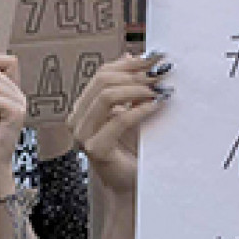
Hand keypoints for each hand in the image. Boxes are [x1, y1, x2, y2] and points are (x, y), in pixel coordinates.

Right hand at [71, 54, 168, 198]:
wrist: (132, 184)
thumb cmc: (132, 150)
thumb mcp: (133, 110)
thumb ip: (130, 87)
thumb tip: (133, 54)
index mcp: (84, 106)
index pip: (103, 73)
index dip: (130, 63)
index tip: (157, 57)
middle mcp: (77, 118)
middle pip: (103, 81)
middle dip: (135, 74)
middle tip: (160, 75)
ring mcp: (83, 134)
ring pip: (107, 96)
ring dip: (137, 89)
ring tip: (158, 90)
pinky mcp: (95, 149)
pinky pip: (118, 120)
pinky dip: (139, 110)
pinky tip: (156, 106)